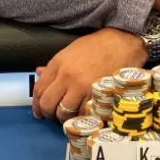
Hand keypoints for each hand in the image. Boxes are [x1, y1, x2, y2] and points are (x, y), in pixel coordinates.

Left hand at [32, 27, 146, 121]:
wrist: (123, 41)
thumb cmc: (98, 45)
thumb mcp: (71, 50)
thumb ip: (54, 66)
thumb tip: (39, 74)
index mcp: (58, 63)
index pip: (39, 89)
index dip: (37, 104)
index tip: (39, 111)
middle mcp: (66, 76)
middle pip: (48, 104)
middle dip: (48, 113)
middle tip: (53, 116)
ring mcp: (82, 86)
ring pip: (63, 112)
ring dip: (65, 117)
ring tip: (70, 115)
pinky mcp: (96, 94)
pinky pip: (82, 113)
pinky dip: (82, 116)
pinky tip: (84, 113)